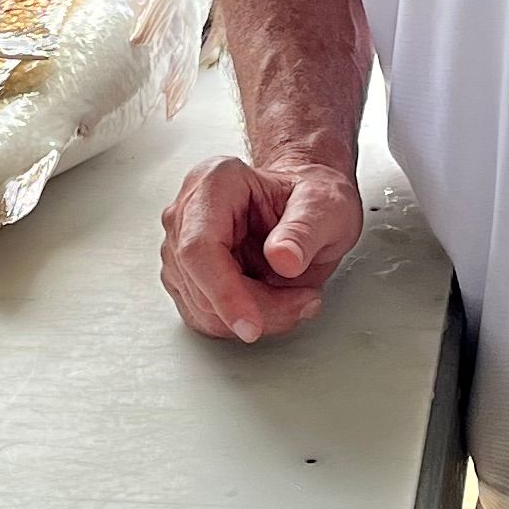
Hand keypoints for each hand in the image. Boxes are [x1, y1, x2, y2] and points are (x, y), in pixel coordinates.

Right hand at [161, 153, 364, 345]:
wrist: (307, 205)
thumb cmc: (312, 196)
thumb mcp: (326, 206)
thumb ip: (305, 229)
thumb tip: (283, 258)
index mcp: (215, 183)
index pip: (200, 247)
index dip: (223, 293)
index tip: (251, 325)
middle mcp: (189, 213)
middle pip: (201, 283)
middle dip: (256, 308)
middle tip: (303, 302)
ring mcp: (182, 246)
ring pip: (202, 307)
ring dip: (255, 316)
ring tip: (296, 297)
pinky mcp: (188, 277)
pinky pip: (206, 316)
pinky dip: (243, 321)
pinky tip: (275, 304)